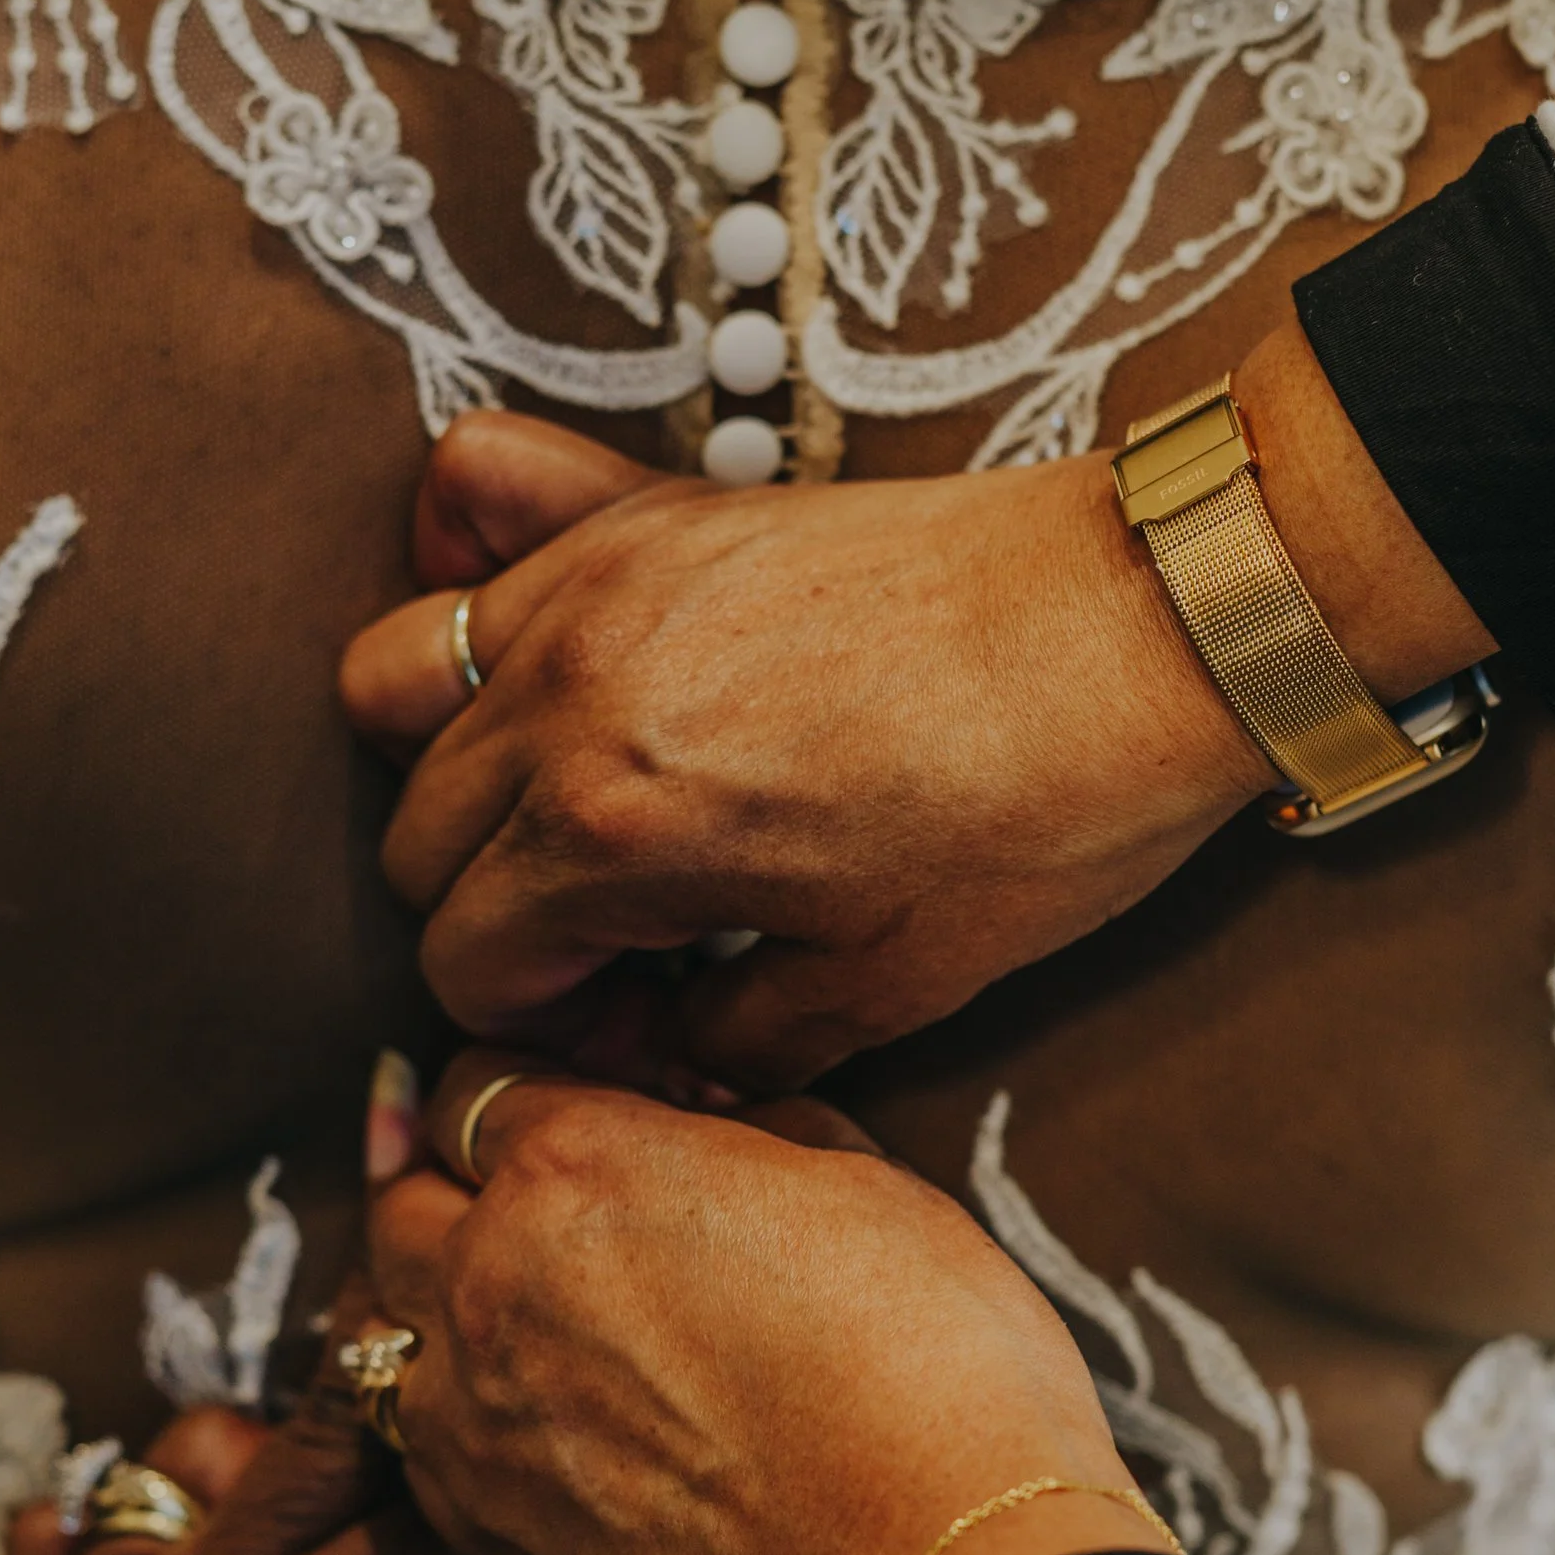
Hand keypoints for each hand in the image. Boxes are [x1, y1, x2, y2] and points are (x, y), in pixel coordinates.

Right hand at [339, 318, 1487, 1091]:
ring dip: (453, 761)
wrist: (1157, 625)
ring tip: (570, 804)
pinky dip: (465, 554)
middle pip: (416, 834)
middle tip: (623, 946)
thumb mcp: (898, 979)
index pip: (463, 957)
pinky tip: (548, 637)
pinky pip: (470, 494)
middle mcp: (572, 691)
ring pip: (397, 678)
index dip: (539, 1020)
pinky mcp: (651, 507)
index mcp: (620, 828)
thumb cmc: (1046, 807)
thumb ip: (744, 1041)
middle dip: (494, 913)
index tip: (636, 1023)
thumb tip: (672, 1061)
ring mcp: (599, 579)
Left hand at [364, 1055, 1145, 1554]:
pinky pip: (422, 1453)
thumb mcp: (861, 1185)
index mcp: (575, 1165)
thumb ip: (750, 1136)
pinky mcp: (495, 1536)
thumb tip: (708, 1127)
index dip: (517, 1088)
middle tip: (513, 1199)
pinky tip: (524, 1426)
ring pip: (382, 1333)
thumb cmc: (933, 1366)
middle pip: (400, 1203)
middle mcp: (492, 1281)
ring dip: (429, 1310)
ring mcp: (476, 1421)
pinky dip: (454, 1423)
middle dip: (448, 1187)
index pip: (476, 1087)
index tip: (552, 1105)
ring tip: (501, 1315)